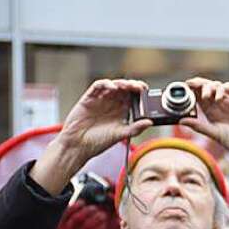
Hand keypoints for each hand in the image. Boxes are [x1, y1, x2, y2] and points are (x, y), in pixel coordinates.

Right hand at [32, 79, 151, 193]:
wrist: (78, 145)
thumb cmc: (99, 142)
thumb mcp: (121, 134)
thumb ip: (135, 128)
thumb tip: (150, 122)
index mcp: (121, 111)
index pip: (132, 97)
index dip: (139, 92)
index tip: (146, 91)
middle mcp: (112, 103)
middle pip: (124, 89)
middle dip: (132, 85)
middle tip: (138, 87)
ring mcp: (100, 100)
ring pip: (112, 86)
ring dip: (120, 83)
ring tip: (127, 86)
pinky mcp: (89, 98)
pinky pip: (97, 87)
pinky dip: (105, 84)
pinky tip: (112, 86)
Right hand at [58, 201, 123, 228]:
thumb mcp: (72, 228)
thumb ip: (75, 218)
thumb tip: (86, 203)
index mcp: (61, 225)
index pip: (66, 213)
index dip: (75, 206)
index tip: (83, 201)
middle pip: (76, 219)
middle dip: (87, 212)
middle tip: (96, 208)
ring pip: (84, 226)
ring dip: (95, 219)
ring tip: (103, 215)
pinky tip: (104, 226)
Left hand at [181, 77, 228, 168]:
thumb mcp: (216, 134)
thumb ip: (199, 127)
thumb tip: (181, 121)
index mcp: (211, 113)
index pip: (197, 98)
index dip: (190, 92)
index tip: (182, 90)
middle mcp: (220, 105)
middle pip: (205, 88)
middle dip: (197, 85)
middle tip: (190, 85)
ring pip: (216, 86)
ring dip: (209, 87)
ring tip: (207, 96)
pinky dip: (223, 87)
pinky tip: (220, 96)